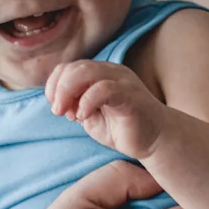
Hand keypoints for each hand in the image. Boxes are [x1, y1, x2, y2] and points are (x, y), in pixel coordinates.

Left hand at [45, 59, 167, 159]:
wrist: (154, 140)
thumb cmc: (122, 128)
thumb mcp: (91, 116)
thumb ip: (75, 105)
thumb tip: (59, 103)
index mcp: (100, 74)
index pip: (69, 67)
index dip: (55, 84)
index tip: (54, 106)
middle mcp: (111, 72)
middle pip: (76, 67)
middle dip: (59, 89)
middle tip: (57, 111)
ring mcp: (122, 81)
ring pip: (87, 72)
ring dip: (69, 92)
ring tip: (67, 114)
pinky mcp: (130, 95)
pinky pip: (104, 89)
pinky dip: (87, 101)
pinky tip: (83, 116)